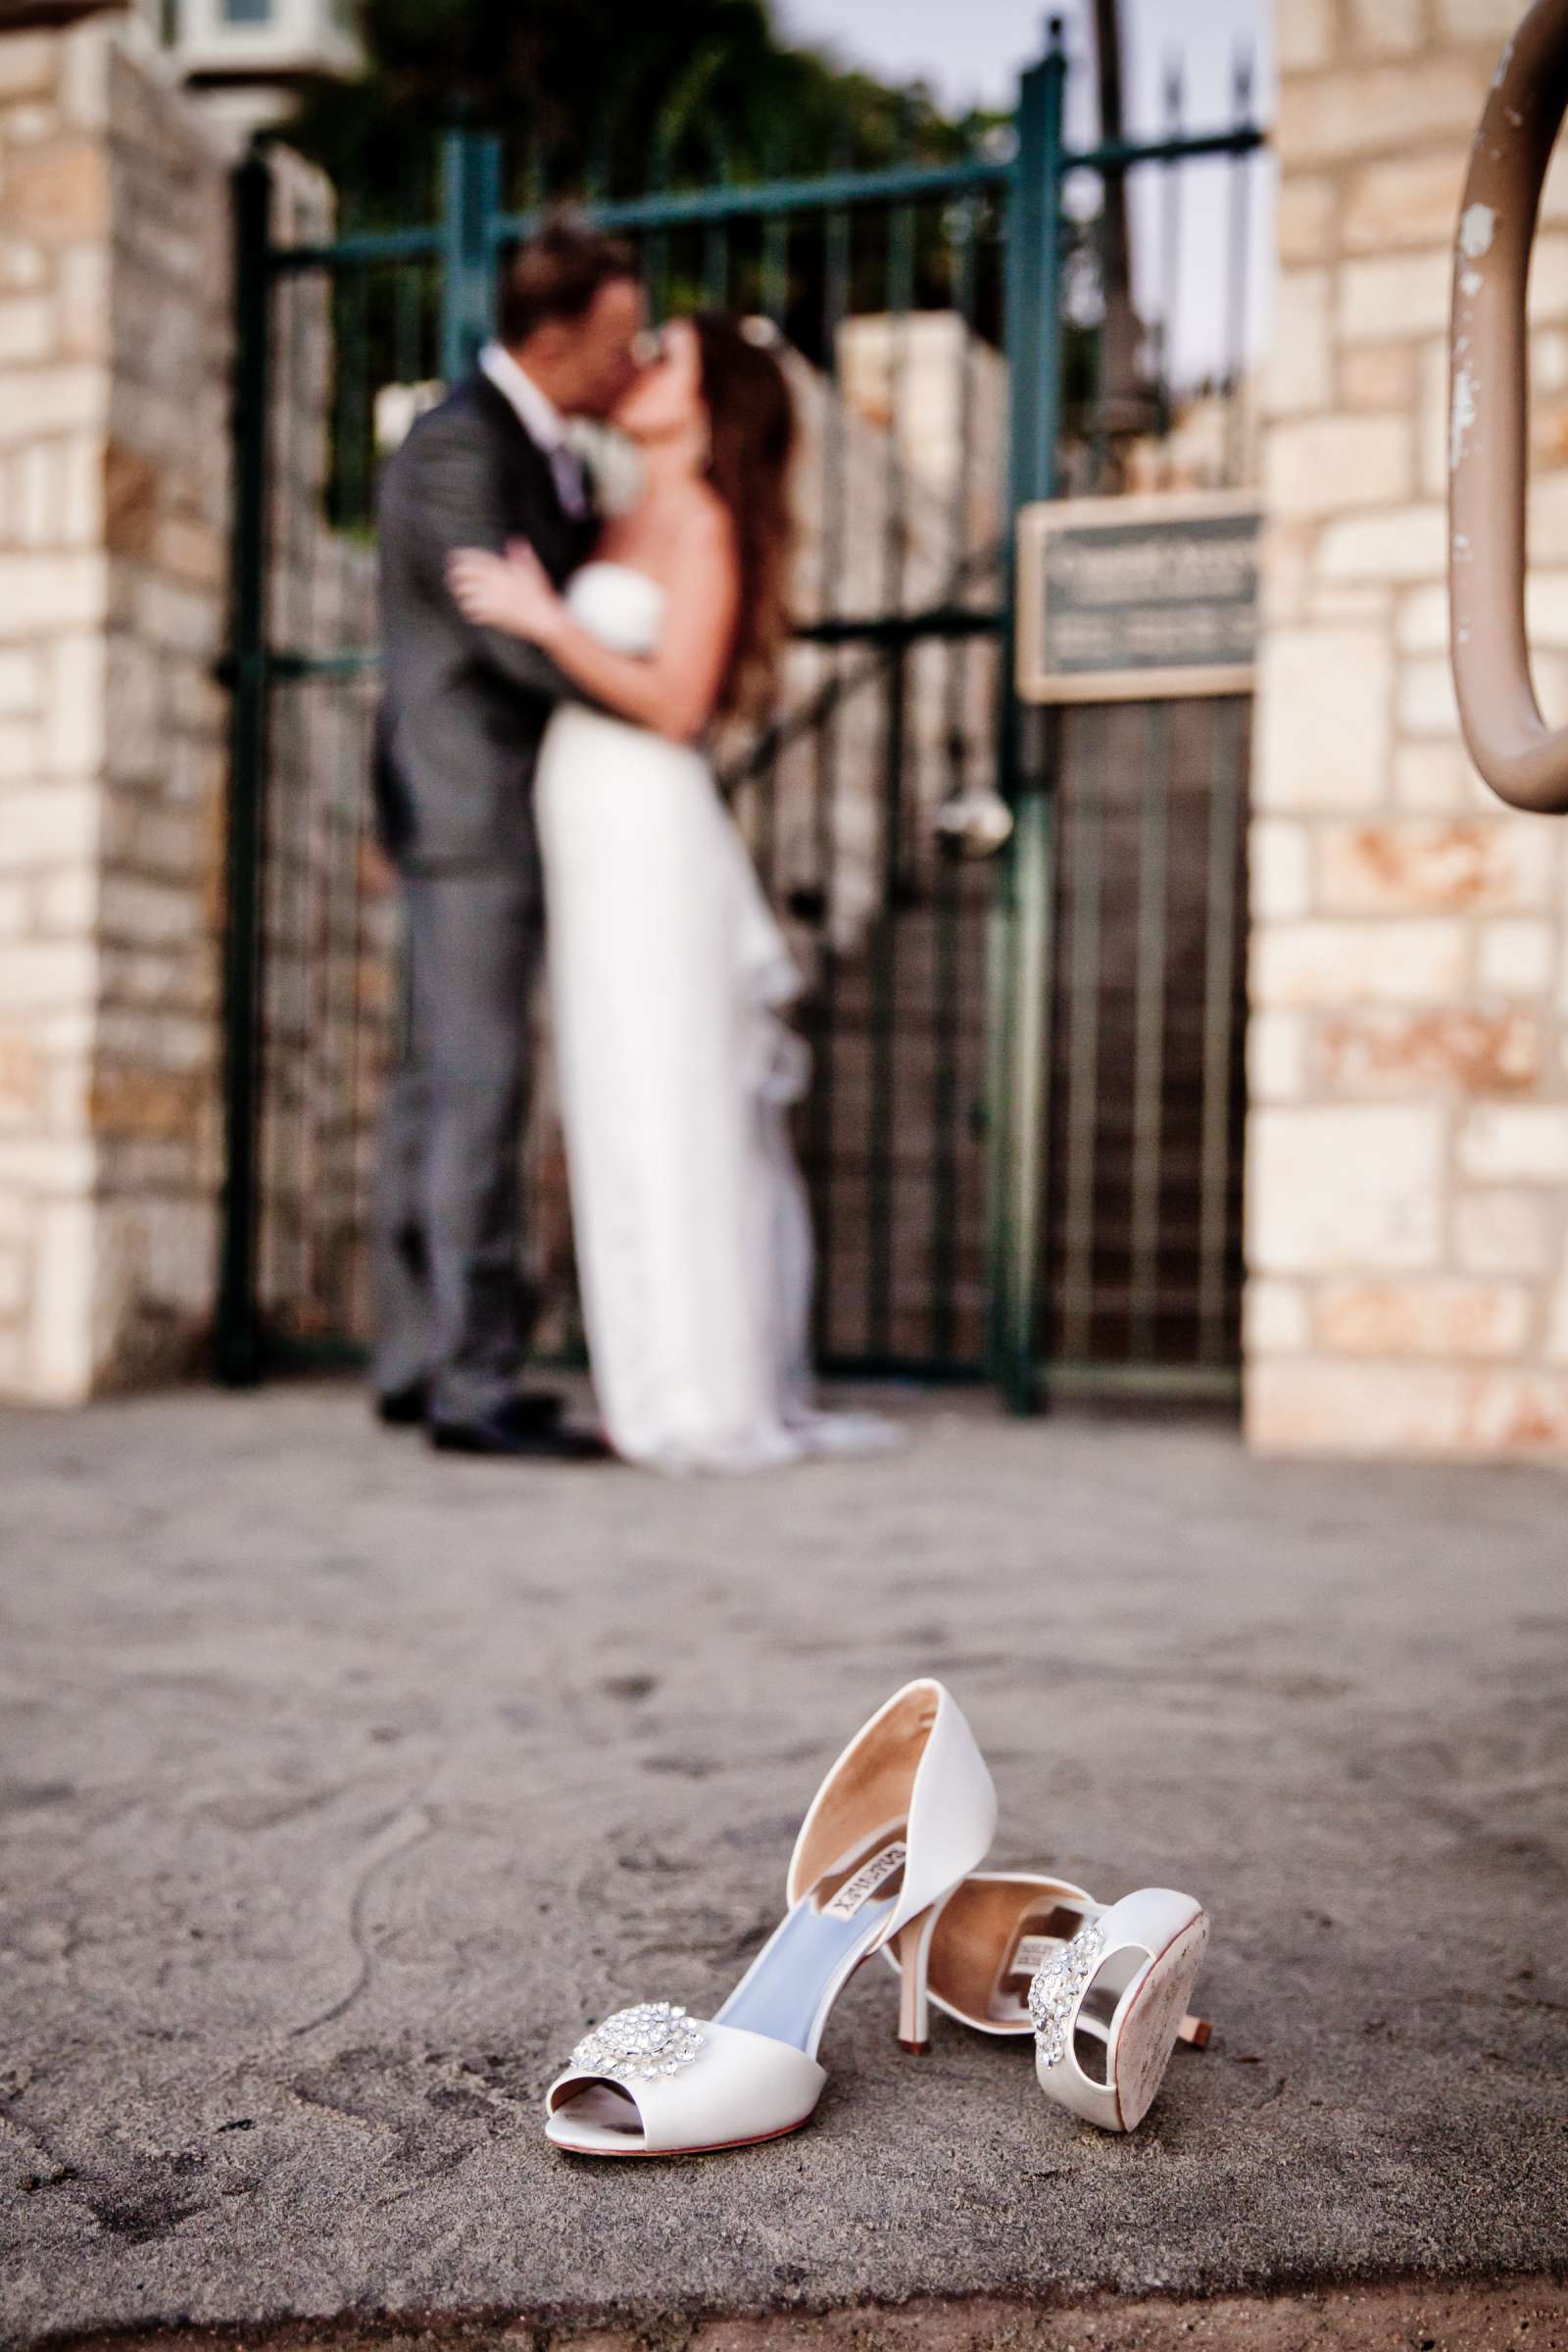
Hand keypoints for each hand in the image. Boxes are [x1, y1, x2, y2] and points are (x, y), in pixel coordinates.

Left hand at [446, 540, 563, 643]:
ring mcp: (491, 598)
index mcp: (503, 569)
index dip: (462, 555)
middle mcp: (494, 582)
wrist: (544, 618)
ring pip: (464, 592)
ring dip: (460, 593)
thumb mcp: (533, 571)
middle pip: (464, 574)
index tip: (453, 556)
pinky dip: (468, 610)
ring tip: (459, 594)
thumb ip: (522, 556)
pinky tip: (470, 610)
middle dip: (454, 575)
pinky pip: (471, 610)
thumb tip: (516, 541)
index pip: (476, 557)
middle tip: (451, 577)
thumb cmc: (540, 595)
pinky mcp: (491, 614)